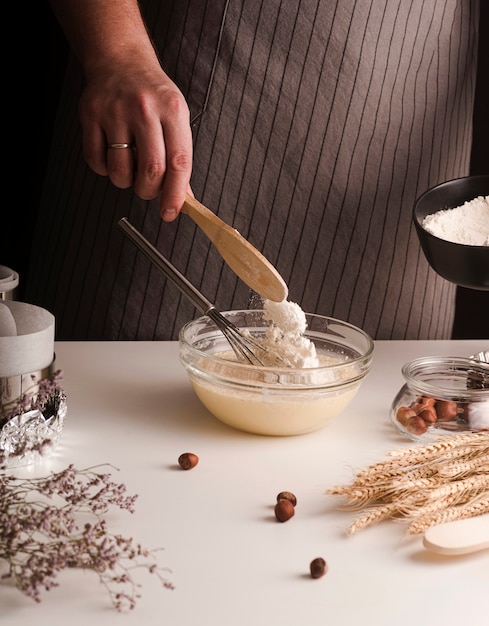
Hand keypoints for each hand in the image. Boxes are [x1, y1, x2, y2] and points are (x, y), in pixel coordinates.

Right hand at [78, 62, 192, 220]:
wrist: (120, 59)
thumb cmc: (153, 95)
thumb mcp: (176, 118)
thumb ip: (180, 157)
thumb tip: (184, 199)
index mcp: (172, 111)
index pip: (179, 163)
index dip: (176, 195)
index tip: (171, 213)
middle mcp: (144, 109)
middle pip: (150, 171)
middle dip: (150, 192)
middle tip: (148, 189)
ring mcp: (114, 111)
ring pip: (120, 171)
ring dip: (126, 183)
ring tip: (130, 169)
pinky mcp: (90, 115)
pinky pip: (96, 162)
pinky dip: (105, 170)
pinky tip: (112, 156)